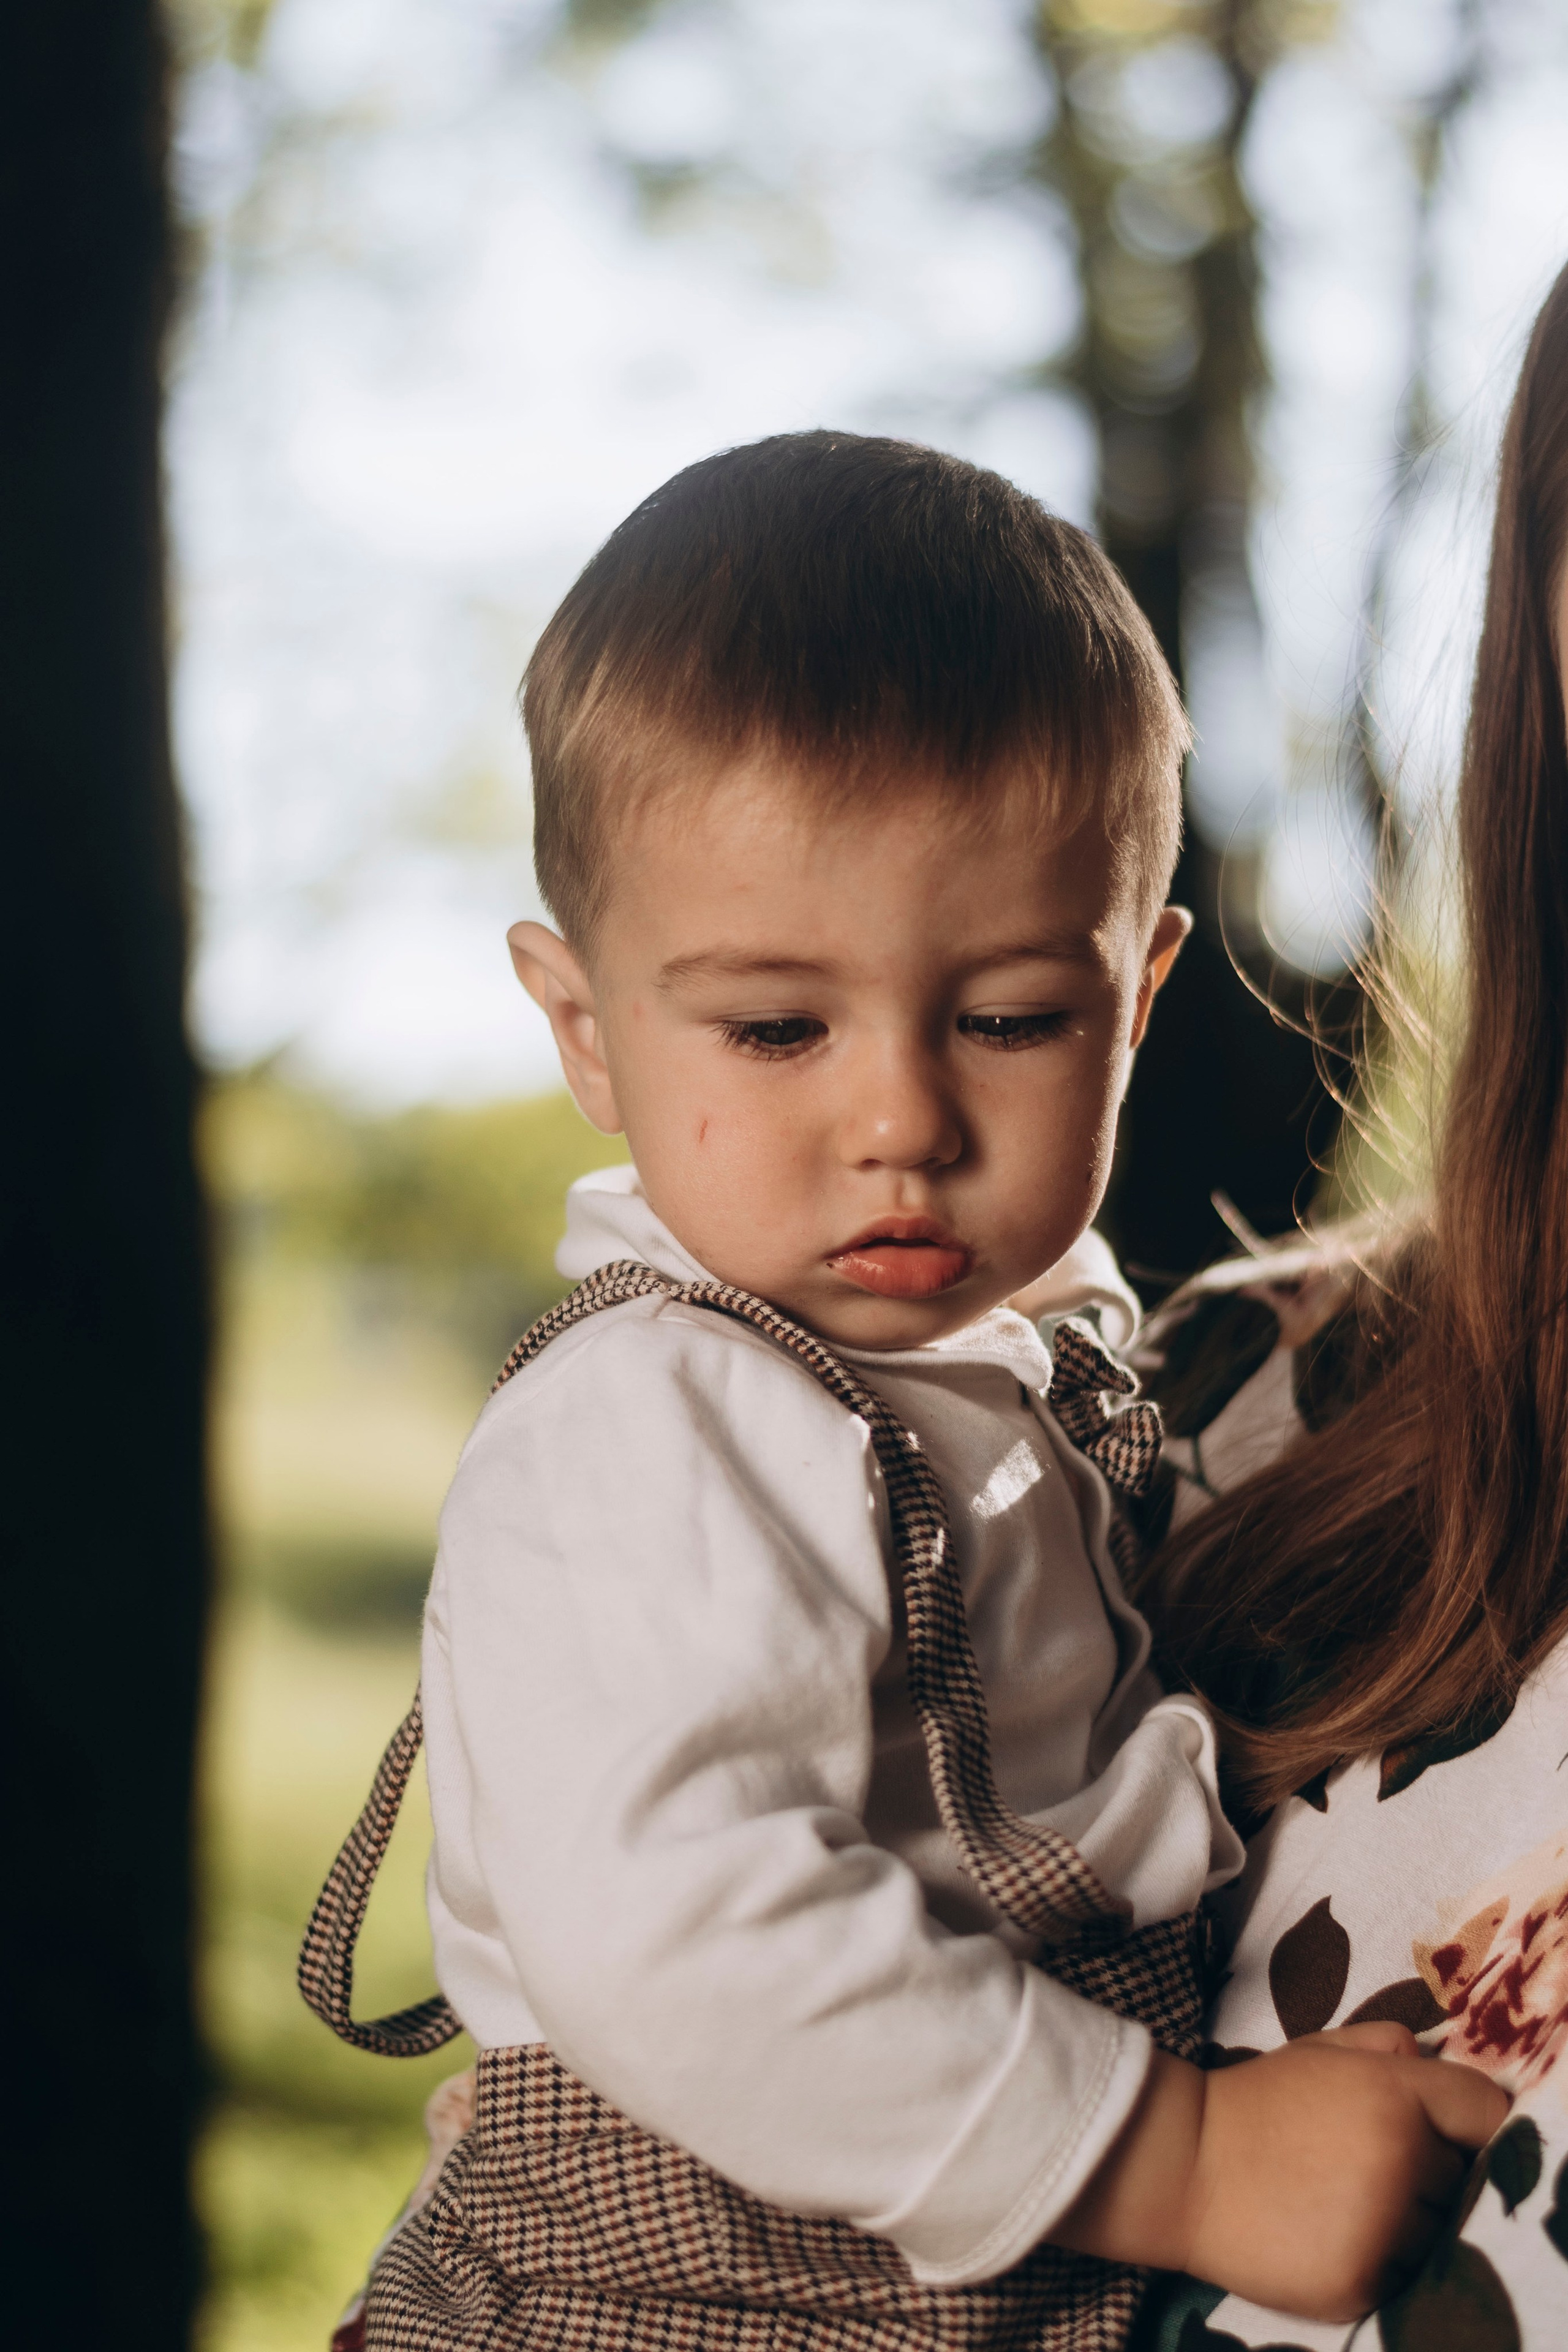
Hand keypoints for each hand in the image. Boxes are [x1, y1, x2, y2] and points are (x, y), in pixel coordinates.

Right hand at [1052, 2023, 1510, 2321]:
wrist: (1182, 2165)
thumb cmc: (1258, 2102)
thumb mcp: (1320, 2048)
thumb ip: (1387, 2044)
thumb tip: (1436, 2065)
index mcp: (1395, 2093)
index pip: (1488, 2111)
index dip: (1470, 2121)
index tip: (1448, 2130)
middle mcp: (1400, 2160)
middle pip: (1461, 2175)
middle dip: (1427, 2168)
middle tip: (1364, 2160)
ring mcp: (1383, 2229)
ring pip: (1438, 2232)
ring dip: (1406, 2221)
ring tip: (1342, 2200)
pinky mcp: (1361, 2283)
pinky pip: (1403, 2278)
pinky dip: (1377, 2262)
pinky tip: (1329, 2235)